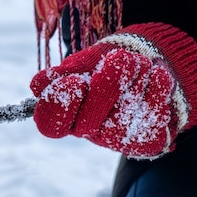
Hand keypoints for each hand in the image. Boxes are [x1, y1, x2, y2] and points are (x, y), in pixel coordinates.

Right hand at [30, 23, 196, 158]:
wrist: (148, 63)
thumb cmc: (107, 64)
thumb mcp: (83, 63)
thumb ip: (62, 74)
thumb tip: (38, 86)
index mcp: (66, 115)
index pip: (50, 125)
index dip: (58, 107)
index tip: (74, 81)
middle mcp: (89, 132)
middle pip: (88, 122)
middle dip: (107, 84)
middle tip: (119, 57)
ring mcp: (118, 139)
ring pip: (124, 113)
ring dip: (135, 77)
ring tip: (138, 62)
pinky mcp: (148, 139)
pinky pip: (153, 113)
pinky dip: (157, 85)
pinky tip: (156, 75)